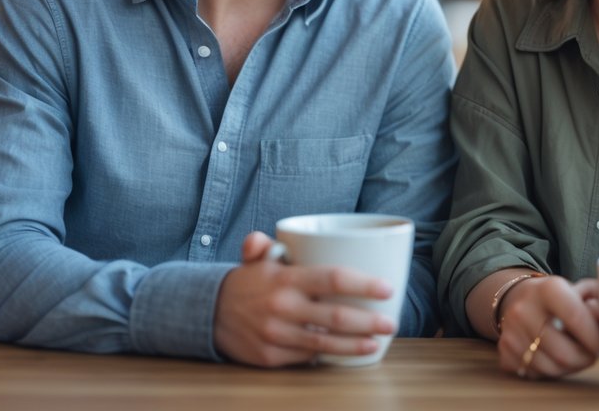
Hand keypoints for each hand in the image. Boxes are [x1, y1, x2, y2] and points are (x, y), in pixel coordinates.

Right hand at [213, 232, 397, 367]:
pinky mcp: (270, 357)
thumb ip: (263, 245)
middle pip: (336, 317)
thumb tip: (258, 240)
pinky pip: (306, 356)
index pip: (331, 279)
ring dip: (355, 345)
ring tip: (376, 343)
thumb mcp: (255, 260)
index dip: (363, 285)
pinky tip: (344, 352)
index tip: (388, 289)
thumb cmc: (245, 284)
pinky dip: (326, 354)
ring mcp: (276, 335)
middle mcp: (282, 307)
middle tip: (391, 322)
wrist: (207, 315)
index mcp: (284, 278)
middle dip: (369, 322)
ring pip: (325, 343)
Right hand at [496, 276, 598, 378]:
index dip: (595, 338)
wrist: (517, 297)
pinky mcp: (504, 351)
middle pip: (564, 353)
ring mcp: (511, 332)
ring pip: (551, 369)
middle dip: (585, 359)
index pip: (576, 318)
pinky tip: (553, 356)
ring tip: (574, 354)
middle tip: (591, 353)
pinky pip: (535, 374)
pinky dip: (549, 371)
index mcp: (548, 289)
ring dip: (569, 368)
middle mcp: (524, 309)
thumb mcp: (583, 289)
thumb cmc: (559, 297)